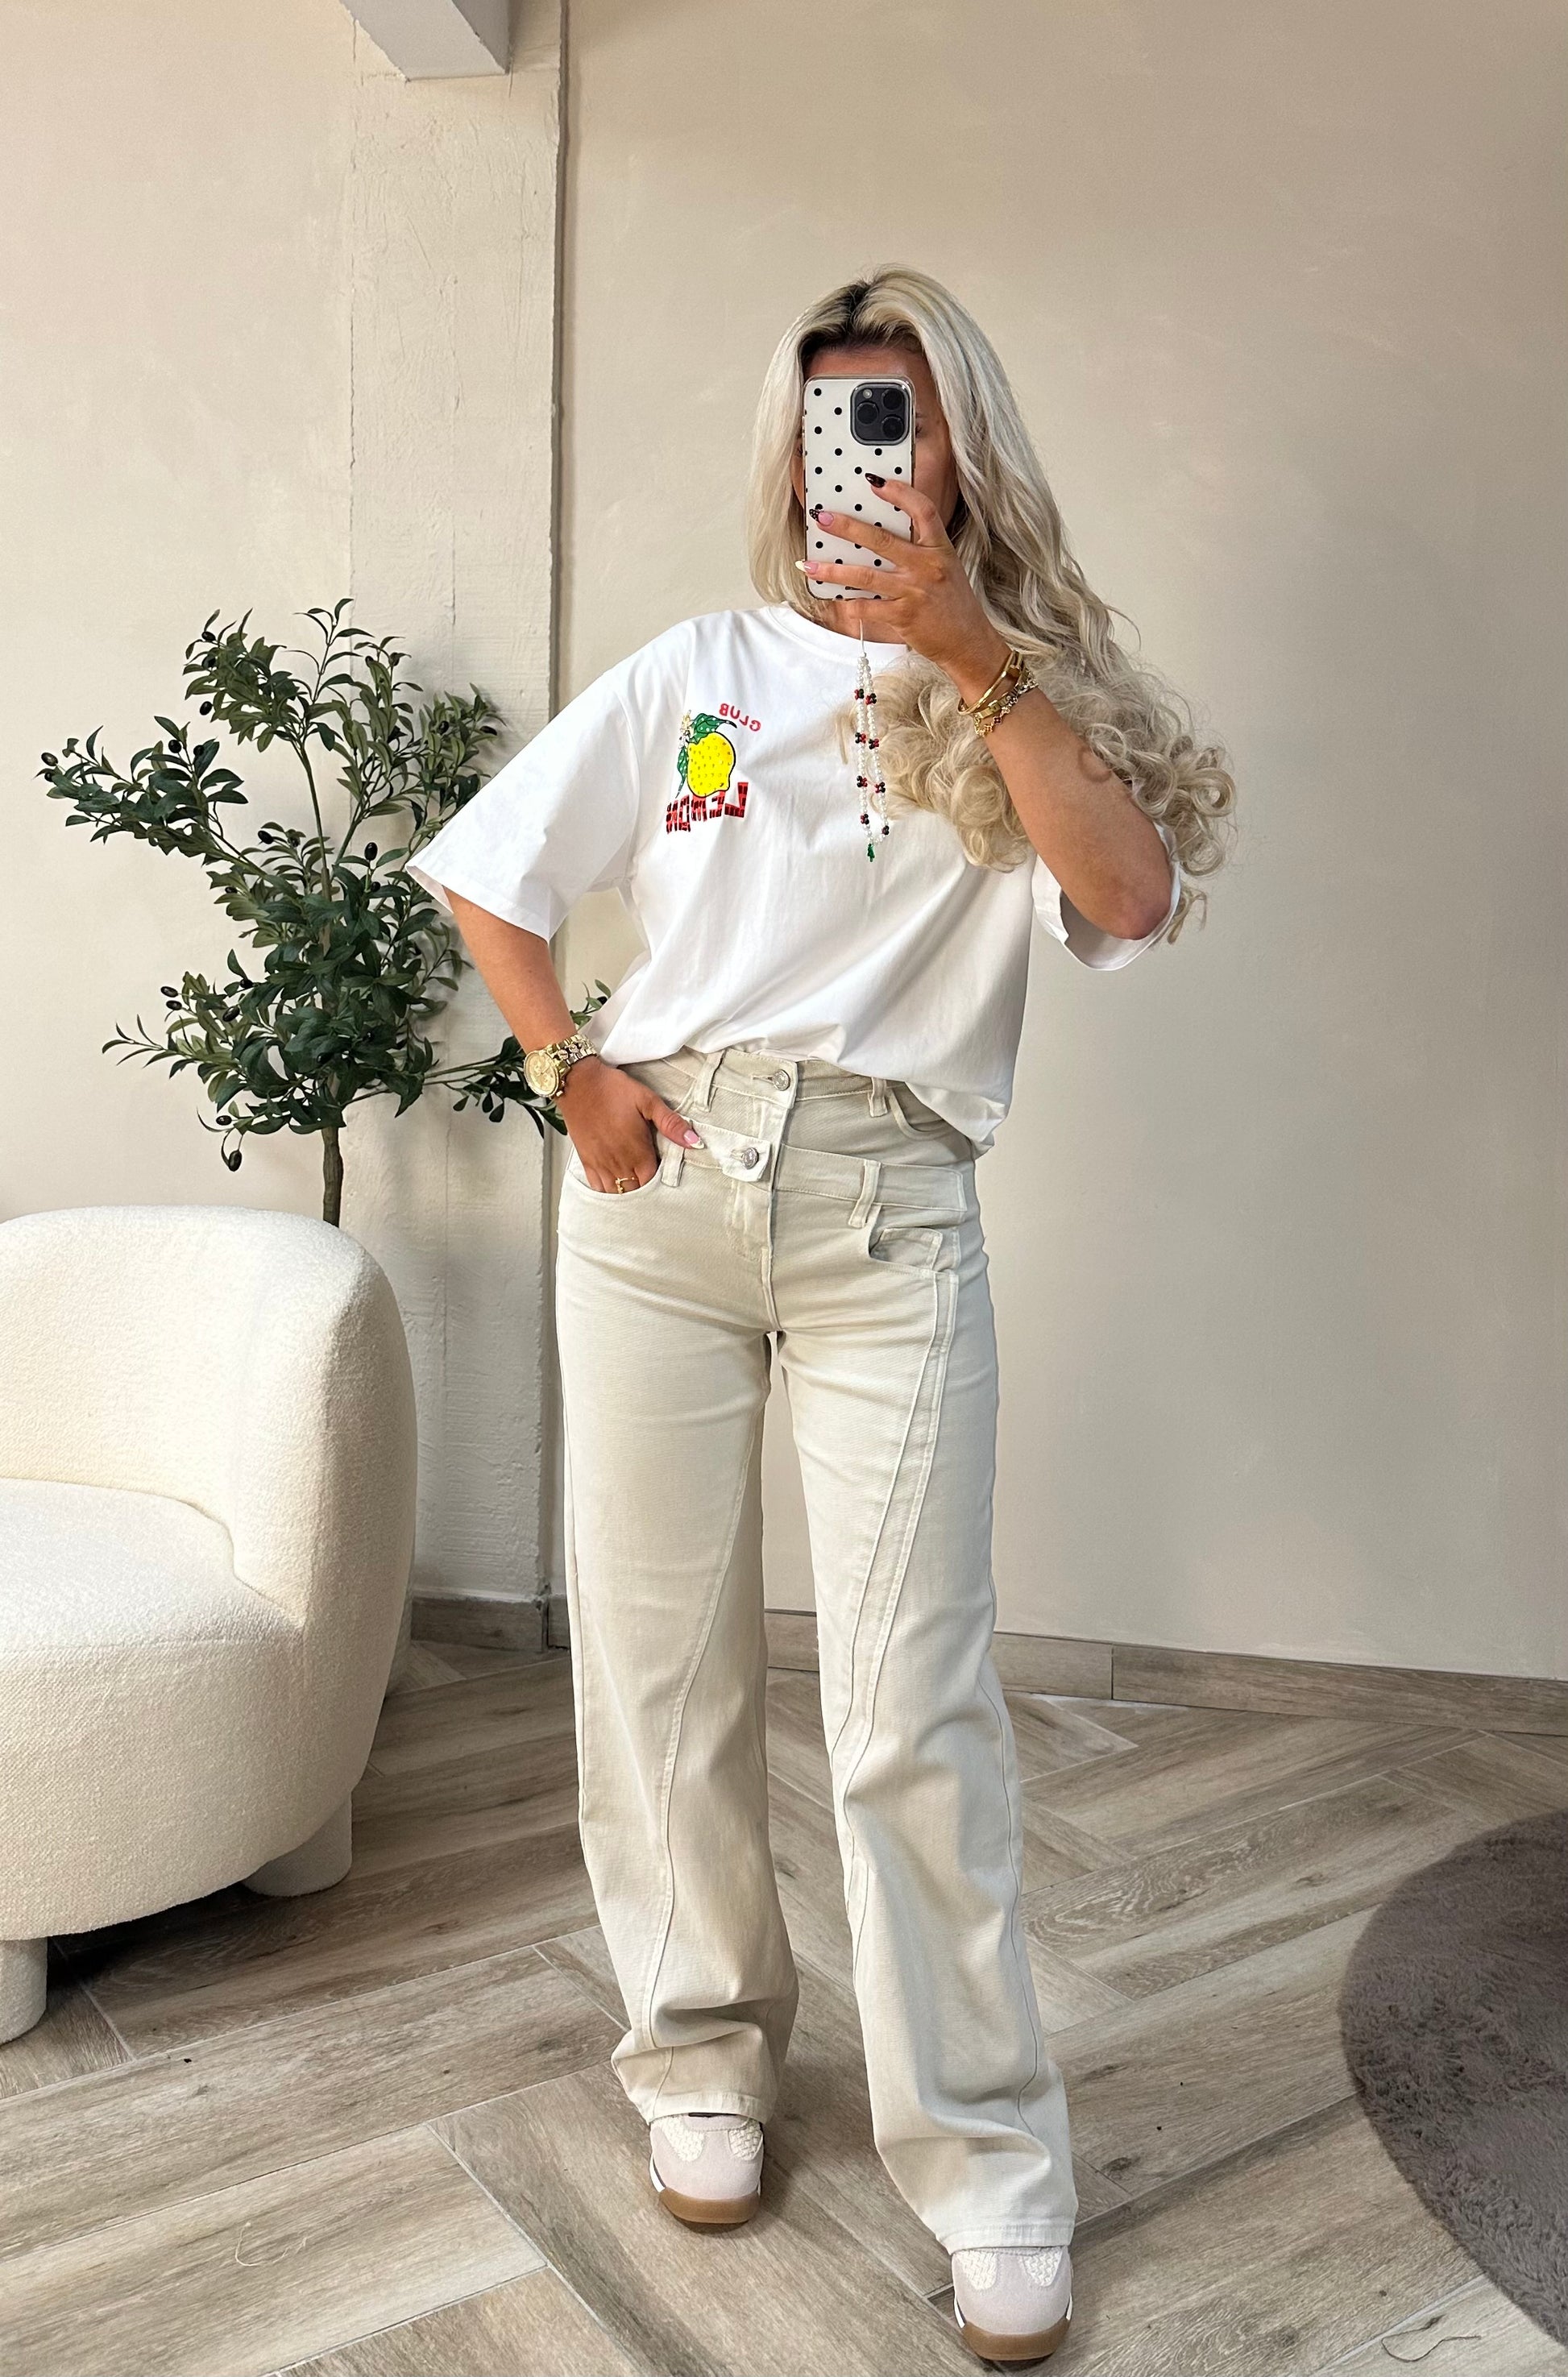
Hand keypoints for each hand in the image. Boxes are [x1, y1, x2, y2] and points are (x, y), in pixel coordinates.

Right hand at [557, 1056, 702, 1192]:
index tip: (663, 1172)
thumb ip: (671, 1124)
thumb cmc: (612, 1090)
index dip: (660, 1181)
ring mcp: (601, 1165)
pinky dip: (607, 1190)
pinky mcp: (587, 1161)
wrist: (578, 1083)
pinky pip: (598, 1188)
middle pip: (637, 1191)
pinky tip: (614, 1183)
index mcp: (638, 1152)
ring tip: (634, 1182)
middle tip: (650, 1177)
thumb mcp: (648, 1101)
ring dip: (627, 1191)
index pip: (654, 1181)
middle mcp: (620, 1163)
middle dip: (645, 1188)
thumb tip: (694, 1141)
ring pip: (617, 1193)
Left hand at [800, 478, 1011, 701]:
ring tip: (808, 565)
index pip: (923, 510)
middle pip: (882, 540)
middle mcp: (927, 566)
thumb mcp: (946, 568)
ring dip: (833, 570)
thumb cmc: (953, 604)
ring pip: (866, 576)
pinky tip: (831, 599)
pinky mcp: (904, 617)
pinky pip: (867, 608)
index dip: (899, 493)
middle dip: (847, 527)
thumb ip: (920, 551)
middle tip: (822, 518)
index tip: (874, 482)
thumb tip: (879, 537)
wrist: (968, 642)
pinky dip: (847, 604)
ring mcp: (914, 592)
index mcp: (939, 549)